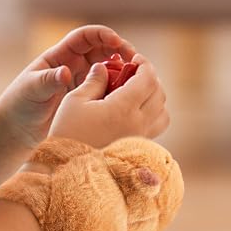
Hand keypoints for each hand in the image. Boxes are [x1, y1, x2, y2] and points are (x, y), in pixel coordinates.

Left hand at [0, 25, 136, 151]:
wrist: (17, 131)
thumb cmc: (19, 105)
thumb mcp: (31, 90)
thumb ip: (48, 80)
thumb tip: (65, 72)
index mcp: (61, 55)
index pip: (86, 37)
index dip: (103, 35)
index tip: (116, 42)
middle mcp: (75, 65)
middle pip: (104, 49)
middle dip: (120, 50)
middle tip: (135, 60)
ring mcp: (83, 81)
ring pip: (109, 68)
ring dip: (123, 69)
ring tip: (136, 77)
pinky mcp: (88, 99)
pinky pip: (108, 88)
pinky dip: (119, 88)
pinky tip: (128, 95)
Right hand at [35, 35, 170, 149]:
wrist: (67, 171)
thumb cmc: (67, 134)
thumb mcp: (75, 101)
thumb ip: (94, 81)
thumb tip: (104, 67)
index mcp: (124, 108)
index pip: (148, 78)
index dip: (144, 64)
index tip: (134, 59)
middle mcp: (138, 123)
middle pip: (159, 93)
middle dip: (149, 78)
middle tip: (132, 73)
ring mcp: (141, 138)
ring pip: (163, 111)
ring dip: (154, 97)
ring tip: (134, 93)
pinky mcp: (138, 149)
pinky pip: (156, 127)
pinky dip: (152, 115)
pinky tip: (131, 113)